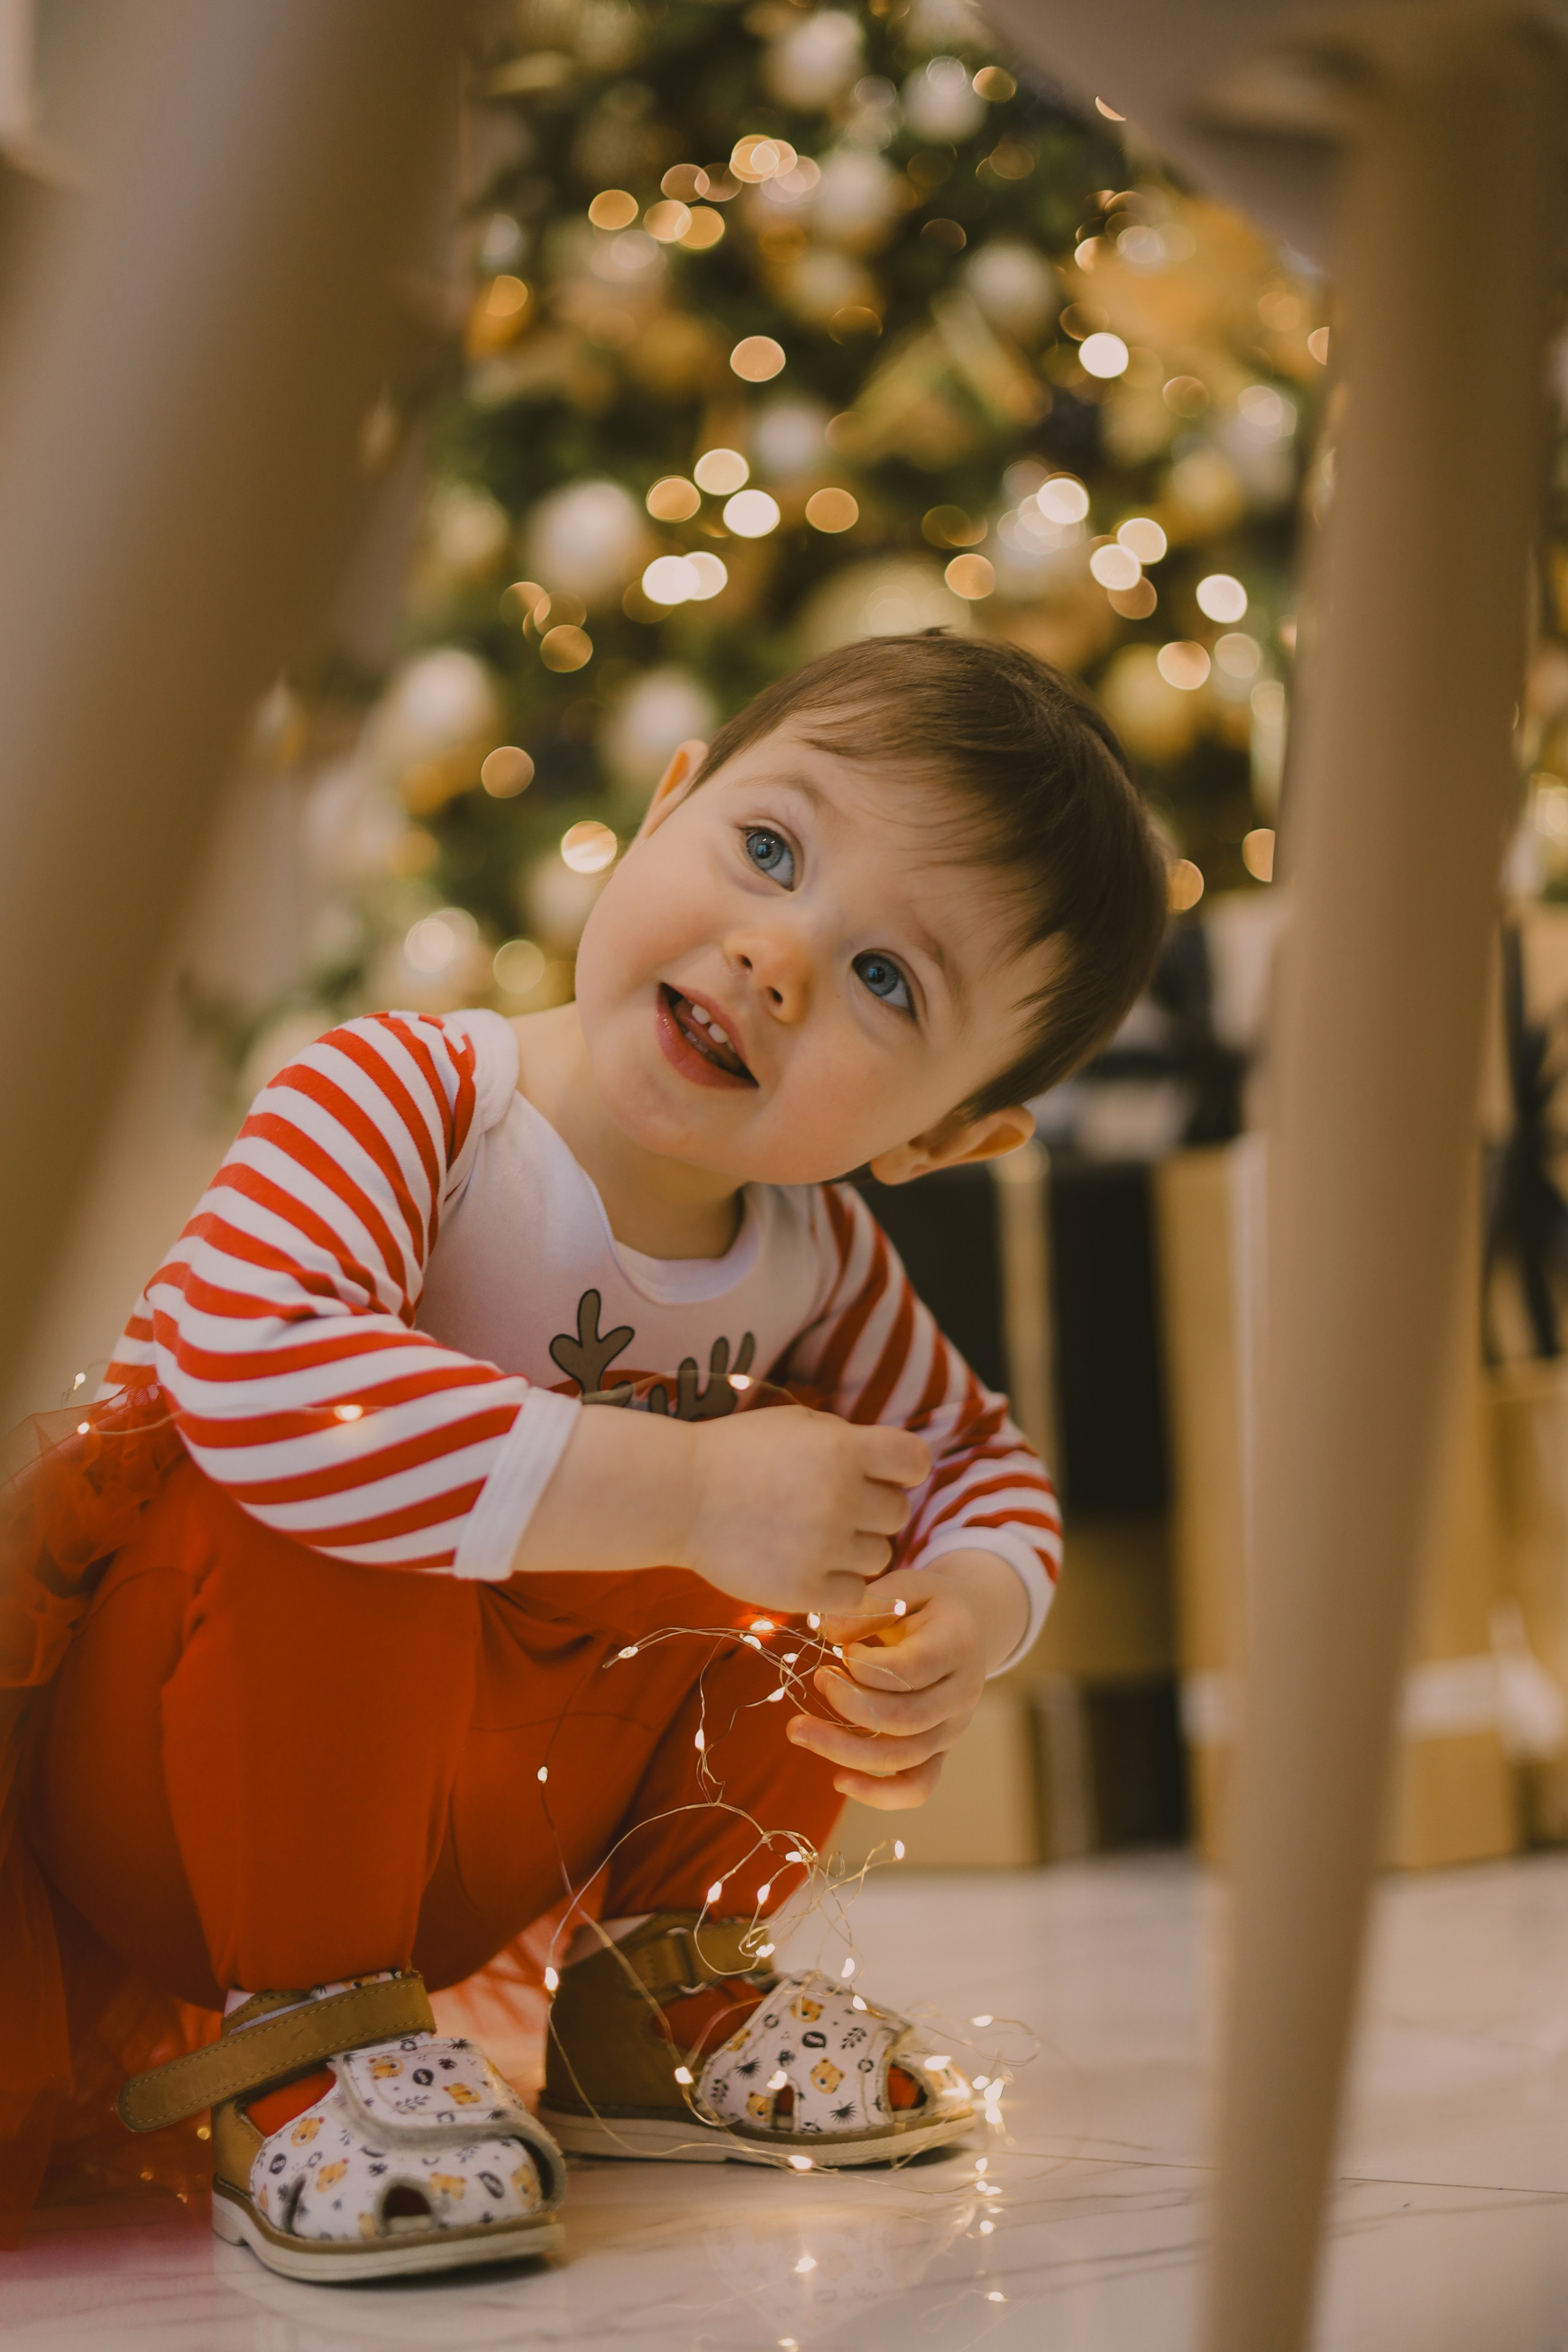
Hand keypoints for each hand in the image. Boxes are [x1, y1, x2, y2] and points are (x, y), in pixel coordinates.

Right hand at [685, 1406, 930, 1617]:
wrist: (677, 1496)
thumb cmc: (737, 1453)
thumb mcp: (796, 1423)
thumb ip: (848, 1440)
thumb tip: (892, 1466)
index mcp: (844, 1448)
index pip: (915, 1461)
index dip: (899, 1469)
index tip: (874, 1474)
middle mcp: (841, 1497)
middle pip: (897, 1514)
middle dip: (870, 1510)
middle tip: (826, 1507)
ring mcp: (824, 1547)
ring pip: (879, 1557)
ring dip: (853, 1549)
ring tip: (808, 1536)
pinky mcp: (805, 1590)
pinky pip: (855, 1594)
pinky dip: (835, 1584)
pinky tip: (803, 1564)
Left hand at [786, 1553, 1027, 1809]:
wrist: (965, 1629)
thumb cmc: (924, 1605)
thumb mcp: (902, 1587)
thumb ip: (867, 1604)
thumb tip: (826, 1630)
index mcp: (957, 1644)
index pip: (912, 1670)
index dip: (868, 1666)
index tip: (843, 1650)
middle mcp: (961, 1694)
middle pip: (905, 1719)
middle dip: (849, 1706)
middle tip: (818, 1679)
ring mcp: (952, 1728)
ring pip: (904, 1758)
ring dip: (845, 1749)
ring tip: (799, 1729)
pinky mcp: (938, 1752)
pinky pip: (917, 1787)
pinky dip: (878, 1794)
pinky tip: (838, 1780)